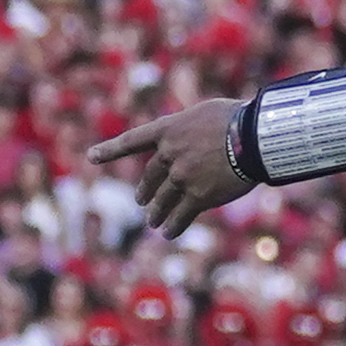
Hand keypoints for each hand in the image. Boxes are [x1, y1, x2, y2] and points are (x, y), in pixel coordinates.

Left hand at [89, 99, 252, 239]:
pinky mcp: (198, 196)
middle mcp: (170, 154)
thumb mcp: (207, 113)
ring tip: (153, 223)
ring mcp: (182, 176)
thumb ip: (192, 129)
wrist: (253, 136)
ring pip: (163, 200)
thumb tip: (195, 141)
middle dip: (145, 191)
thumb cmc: (239, 118)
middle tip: (141, 201)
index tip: (91, 157)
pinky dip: (173, 225)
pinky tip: (168, 233)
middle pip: (151, 178)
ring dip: (157, 213)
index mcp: (169, 129)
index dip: (110, 150)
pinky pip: (181, 215)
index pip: (132, 140)